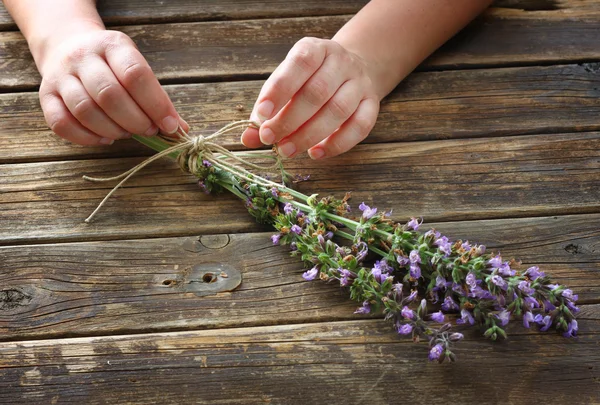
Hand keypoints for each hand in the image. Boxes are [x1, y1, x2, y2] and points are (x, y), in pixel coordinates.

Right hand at [37, 23, 187, 145]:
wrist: (68, 45)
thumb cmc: (112, 65)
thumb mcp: (137, 69)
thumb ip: (158, 99)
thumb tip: (180, 130)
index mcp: (112, 45)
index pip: (135, 75)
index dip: (156, 105)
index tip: (169, 125)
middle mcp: (83, 57)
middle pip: (109, 95)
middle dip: (135, 121)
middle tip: (148, 131)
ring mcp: (61, 75)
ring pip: (85, 110)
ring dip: (112, 131)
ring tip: (126, 133)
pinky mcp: (46, 95)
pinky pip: (61, 123)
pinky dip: (86, 138)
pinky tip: (104, 139)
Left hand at [241, 37, 379, 158]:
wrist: (352, 70)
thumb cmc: (308, 79)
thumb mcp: (286, 83)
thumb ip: (267, 109)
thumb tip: (248, 138)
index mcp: (315, 49)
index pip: (299, 64)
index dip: (279, 90)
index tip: (261, 115)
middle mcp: (341, 62)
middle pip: (317, 92)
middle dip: (290, 120)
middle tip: (270, 139)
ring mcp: (359, 83)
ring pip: (338, 111)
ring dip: (309, 135)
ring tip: (287, 151)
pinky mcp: (372, 104)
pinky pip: (360, 126)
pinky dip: (337, 144)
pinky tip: (316, 153)